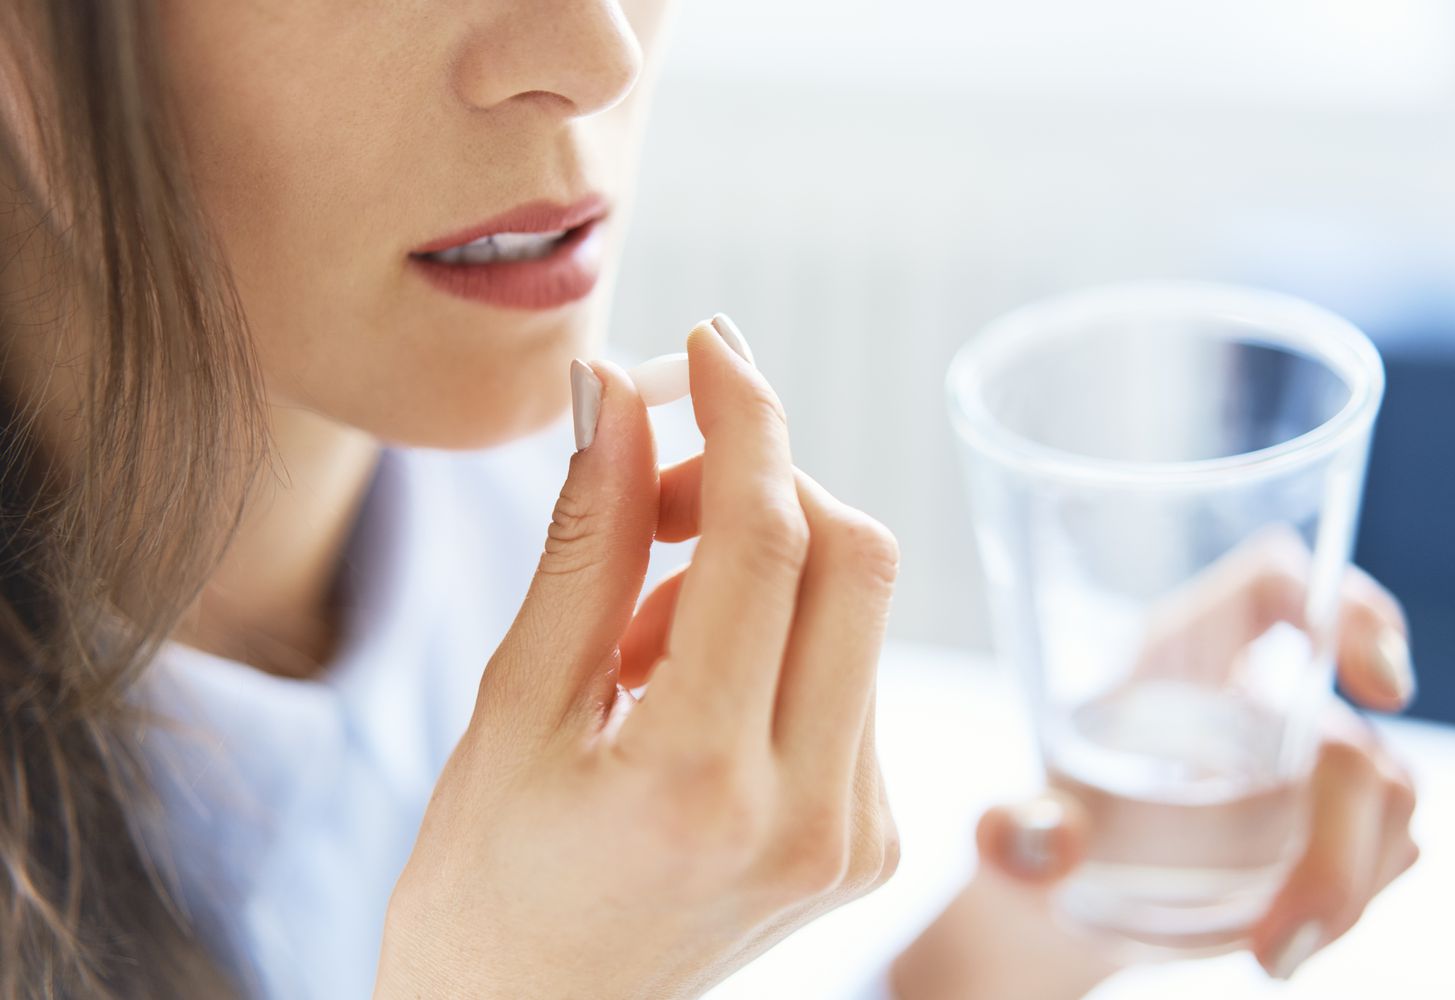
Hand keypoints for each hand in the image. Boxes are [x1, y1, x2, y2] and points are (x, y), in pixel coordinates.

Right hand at [373, 320, 901, 999]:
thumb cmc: (484, 888)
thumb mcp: (512, 706)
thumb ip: (584, 544)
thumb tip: (613, 397)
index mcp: (700, 783)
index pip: (769, 543)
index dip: (745, 418)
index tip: (709, 347)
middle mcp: (809, 815)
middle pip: (853, 555)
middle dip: (764, 480)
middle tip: (658, 491)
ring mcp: (855, 835)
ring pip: (859, 608)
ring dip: (761, 565)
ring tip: (638, 630)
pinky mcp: (868, 839)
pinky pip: (852, 672)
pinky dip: (777, 634)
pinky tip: (681, 679)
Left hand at [892, 540, 1417, 999]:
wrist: (1074, 898)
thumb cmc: (1052, 837)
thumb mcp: (1026, 835)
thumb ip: (1021, 838)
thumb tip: (1022, 841)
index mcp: (1175, 656)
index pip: (1275, 585)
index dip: (1345, 612)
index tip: (1382, 687)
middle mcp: (1251, 694)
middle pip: (1345, 736)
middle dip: (1331, 850)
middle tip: (1274, 939)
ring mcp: (1306, 754)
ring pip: (1382, 795)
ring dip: (1344, 887)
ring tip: (1270, 948)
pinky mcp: (1336, 816)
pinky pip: (1387, 846)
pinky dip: (1353, 900)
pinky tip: (1285, 937)